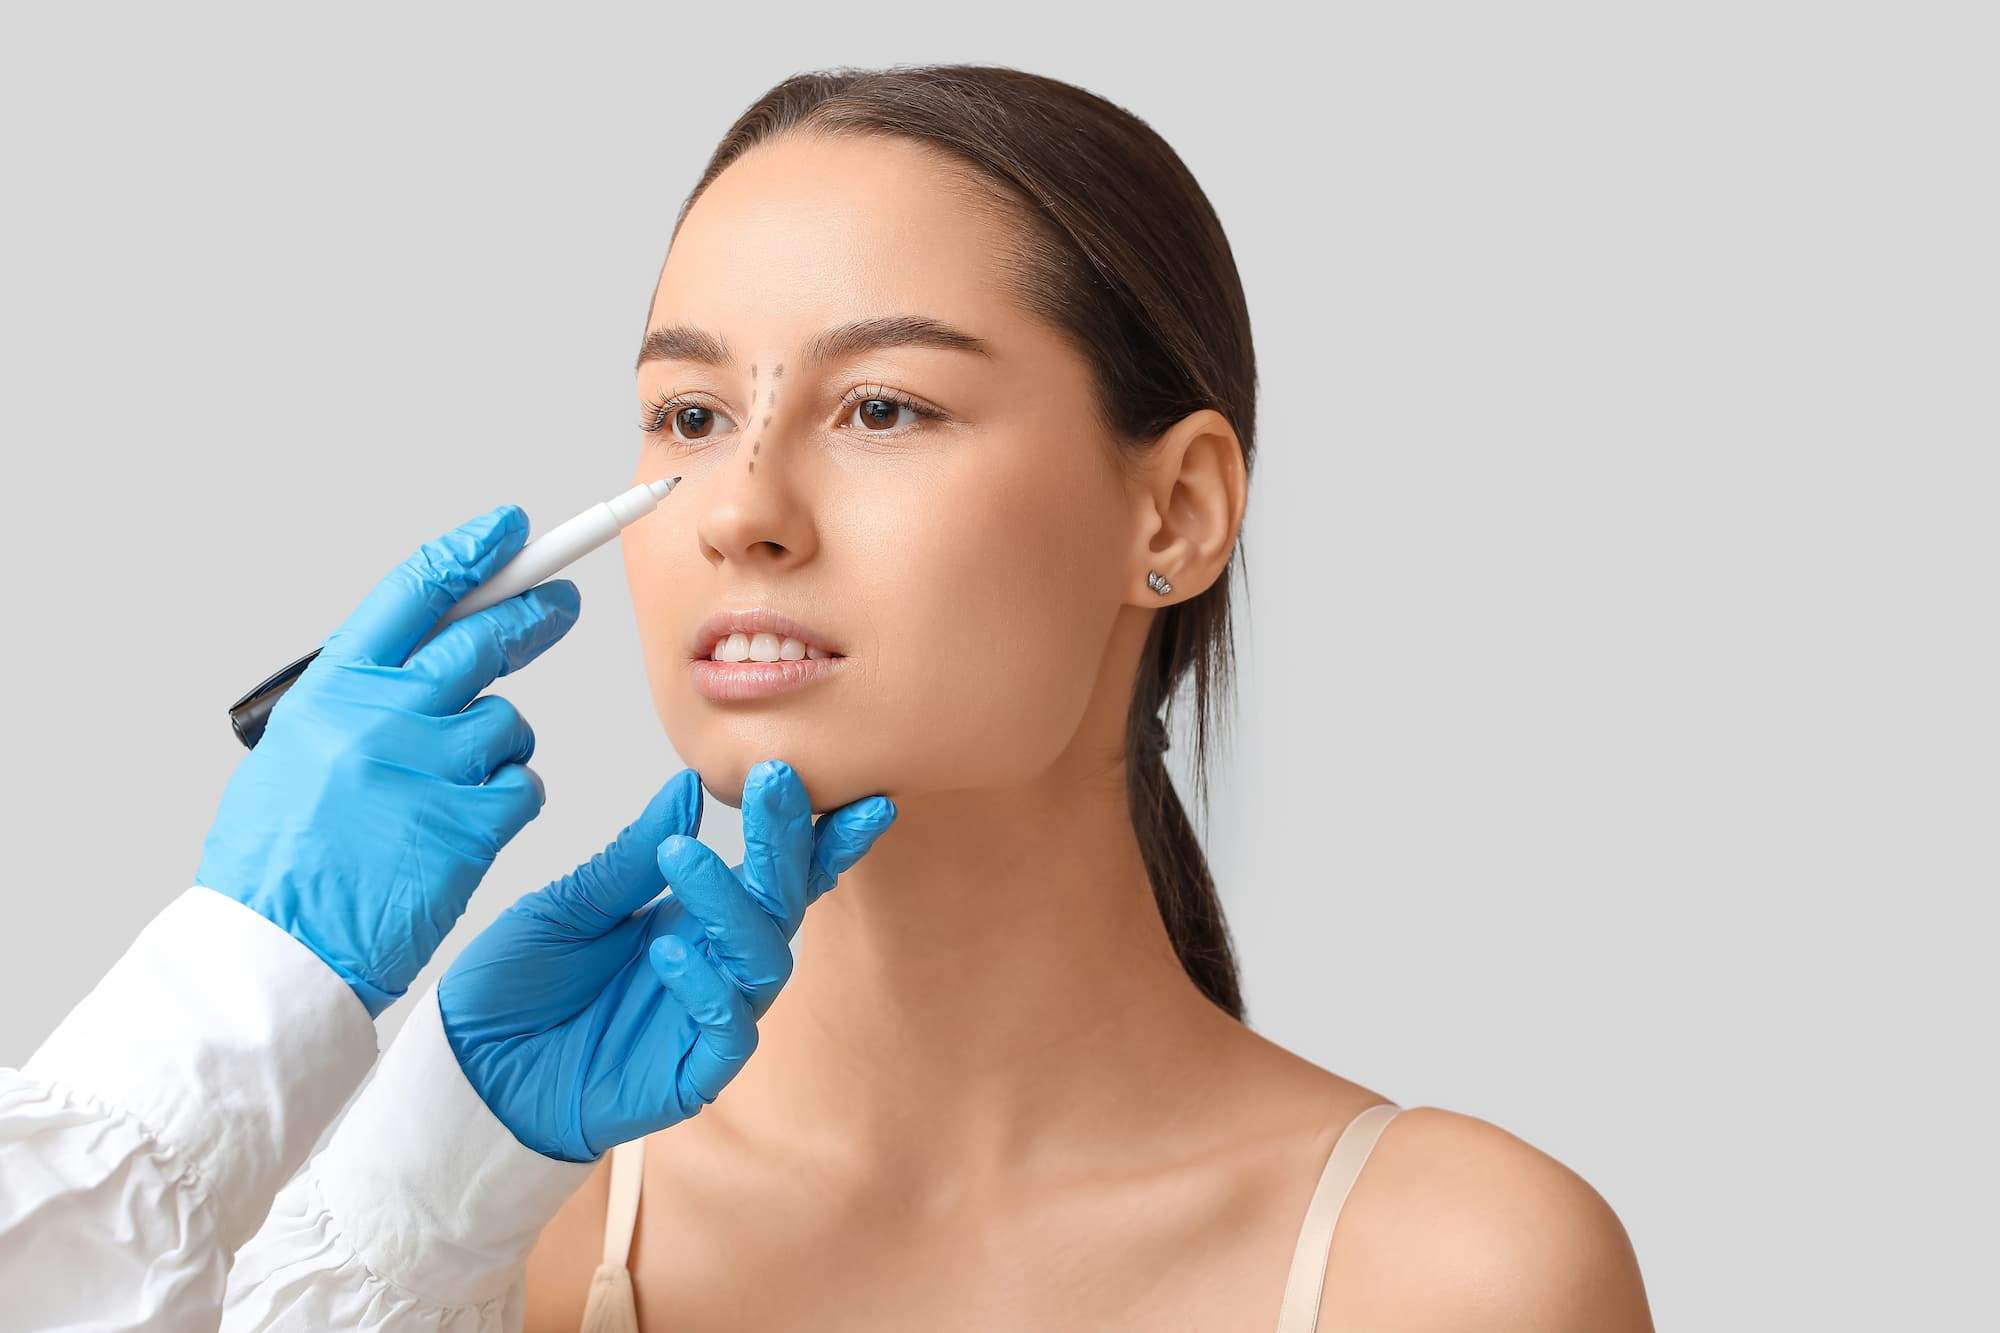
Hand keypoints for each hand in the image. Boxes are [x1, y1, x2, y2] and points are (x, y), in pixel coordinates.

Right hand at [197, 504, 575, 1017]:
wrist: (273, 948)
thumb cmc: (282, 857)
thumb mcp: (299, 750)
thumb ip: (363, 698)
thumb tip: (430, 653)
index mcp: (333, 689)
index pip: (415, 592)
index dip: (472, 553)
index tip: (512, 530)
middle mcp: (381, 715)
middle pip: (483, 640)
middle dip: (531, 617)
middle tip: (561, 608)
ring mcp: (426, 767)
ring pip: (508, 725)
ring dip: (498, 751)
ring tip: (447, 795)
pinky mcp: (467, 823)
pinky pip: (522, 788)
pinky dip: (508, 804)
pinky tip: (463, 832)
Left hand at [438, 760, 893, 1161]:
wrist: (468, 1071)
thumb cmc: (516, 986)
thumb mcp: (567, 906)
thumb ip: (632, 856)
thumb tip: (688, 786)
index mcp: (694, 917)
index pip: (772, 872)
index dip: (817, 836)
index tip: (847, 787)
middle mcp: (715, 963)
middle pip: (783, 903)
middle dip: (788, 843)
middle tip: (775, 784)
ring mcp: (707, 1019)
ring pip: (765, 961)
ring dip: (735, 904)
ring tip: (685, 857)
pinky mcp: (691, 1074)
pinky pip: (730, 1032)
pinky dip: (708, 988)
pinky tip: (666, 951)